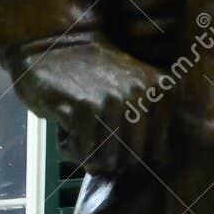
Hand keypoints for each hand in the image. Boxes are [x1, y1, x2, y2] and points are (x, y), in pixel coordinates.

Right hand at [5, 36, 171, 174]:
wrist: (52, 46)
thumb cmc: (92, 75)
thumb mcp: (134, 88)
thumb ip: (149, 121)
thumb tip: (155, 167)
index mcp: (160, 90)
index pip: (156, 153)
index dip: (129, 156)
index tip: (112, 137)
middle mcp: (142, 93)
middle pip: (132, 160)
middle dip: (107, 159)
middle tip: (90, 134)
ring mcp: (114, 99)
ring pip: (106, 161)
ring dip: (85, 153)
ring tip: (78, 126)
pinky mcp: (84, 106)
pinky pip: (82, 152)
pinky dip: (68, 147)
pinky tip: (64, 122)